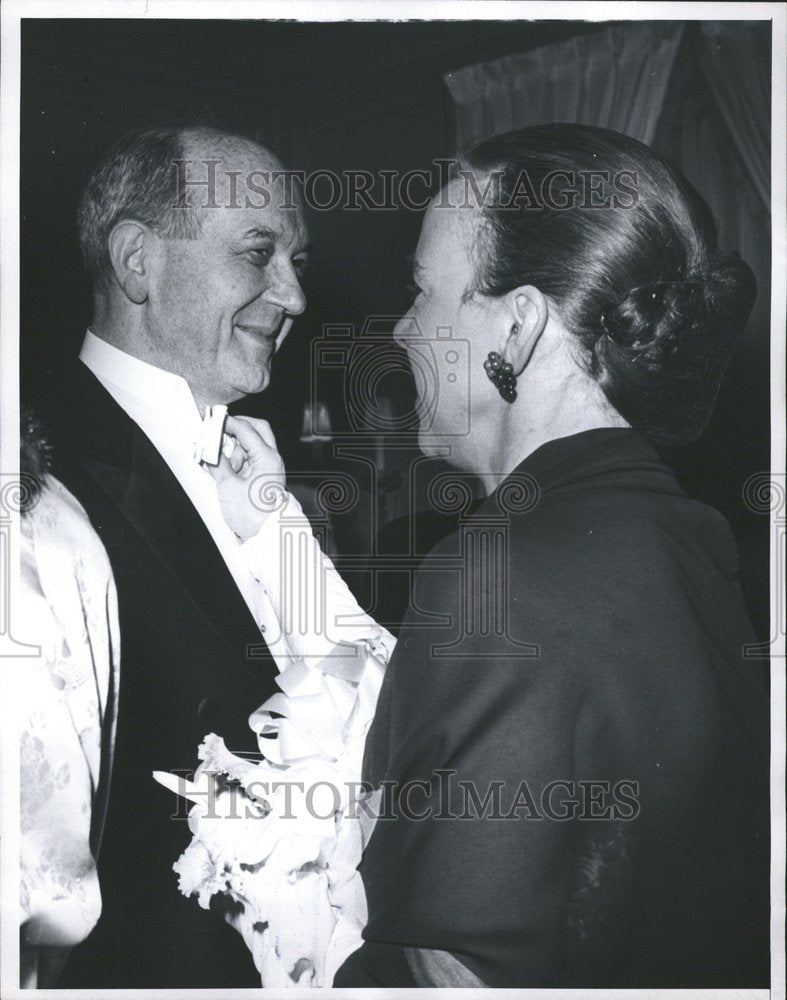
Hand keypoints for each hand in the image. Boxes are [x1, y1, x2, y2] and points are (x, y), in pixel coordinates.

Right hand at [206, 415, 286, 541]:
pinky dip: (236, 458)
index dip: (227, 422)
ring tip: (215, 458)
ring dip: (234, 446)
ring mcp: (269, 467)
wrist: (266, 536)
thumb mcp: (228, 487)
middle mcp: (272, 459)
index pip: (246, 429)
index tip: (212, 419)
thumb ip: (217, 464)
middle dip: (237, 427)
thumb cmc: (252, 516)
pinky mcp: (264, 476)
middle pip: (257, 429)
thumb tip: (209, 450)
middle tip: (218, 429)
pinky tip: (222, 467)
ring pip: (253, 443)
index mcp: (267, 458)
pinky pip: (250, 458)